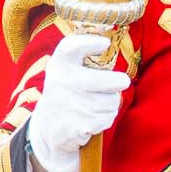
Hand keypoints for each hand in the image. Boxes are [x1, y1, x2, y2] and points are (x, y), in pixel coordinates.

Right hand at [26, 31, 130, 171]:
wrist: (49, 130)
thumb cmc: (66, 94)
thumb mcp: (66, 71)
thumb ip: (84, 58)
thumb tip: (109, 41)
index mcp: (59, 65)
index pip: (69, 47)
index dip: (89, 42)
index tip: (104, 43)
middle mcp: (62, 83)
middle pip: (107, 80)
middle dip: (119, 82)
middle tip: (121, 81)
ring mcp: (70, 105)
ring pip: (112, 100)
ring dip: (109, 104)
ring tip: (93, 105)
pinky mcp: (79, 125)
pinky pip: (108, 117)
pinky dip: (105, 119)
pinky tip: (90, 119)